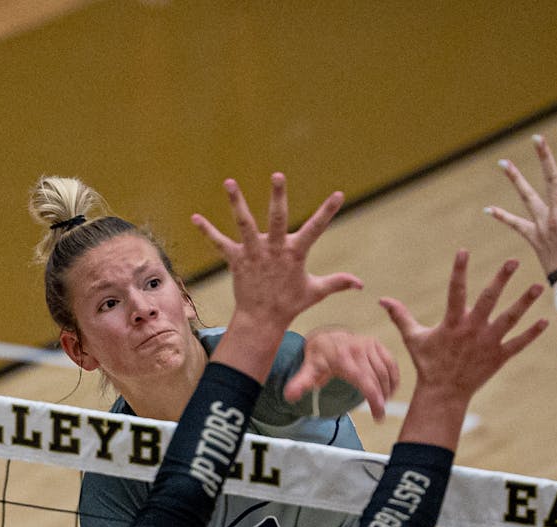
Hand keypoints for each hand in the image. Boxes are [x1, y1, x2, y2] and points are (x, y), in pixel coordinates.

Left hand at [192, 173, 361, 328]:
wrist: (262, 320)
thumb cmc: (290, 304)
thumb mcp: (315, 292)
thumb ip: (338, 283)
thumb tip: (361, 284)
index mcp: (295, 254)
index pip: (316, 229)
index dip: (328, 211)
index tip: (338, 194)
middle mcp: (274, 249)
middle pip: (277, 218)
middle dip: (278, 197)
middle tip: (278, 176)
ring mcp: (254, 253)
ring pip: (245, 223)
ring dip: (236, 202)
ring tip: (229, 182)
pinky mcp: (236, 260)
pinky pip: (219, 243)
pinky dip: (207, 231)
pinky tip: (194, 218)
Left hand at [288, 328, 400, 419]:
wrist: (326, 339)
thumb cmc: (318, 358)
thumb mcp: (309, 370)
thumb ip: (301, 384)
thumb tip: (289, 396)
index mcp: (343, 357)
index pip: (364, 380)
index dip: (374, 399)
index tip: (379, 415)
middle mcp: (358, 348)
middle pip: (377, 378)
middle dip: (381, 398)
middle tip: (380, 413)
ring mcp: (369, 344)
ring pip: (386, 371)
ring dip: (388, 389)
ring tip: (383, 402)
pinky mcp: (376, 344)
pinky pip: (390, 362)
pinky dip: (394, 378)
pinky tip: (390, 389)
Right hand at [379, 252, 545, 448]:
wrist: (444, 394)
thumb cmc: (428, 364)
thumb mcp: (414, 338)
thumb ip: (400, 316)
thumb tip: (381, 299)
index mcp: (453, 322)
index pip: (455, 290)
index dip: (459, 270)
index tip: (464, 250)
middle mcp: (473, 330)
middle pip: (490, 299)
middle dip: (502, 279)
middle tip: (514, 261)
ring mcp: (488, 343)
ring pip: (510, 319)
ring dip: (524, 302)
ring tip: (538, 285)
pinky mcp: (499, 357)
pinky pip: (518, 344)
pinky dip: (532, 333)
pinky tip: (545, 320)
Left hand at [486, 134, 556, 276]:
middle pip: (550, 179)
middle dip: (543, 157)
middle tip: (536, 138)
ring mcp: (543, 226)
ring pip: (526, 197)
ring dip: (515, 179)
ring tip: (503, 163)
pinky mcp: (533, 238)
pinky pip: (515, 225)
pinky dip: (502, 217)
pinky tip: (489, 209)